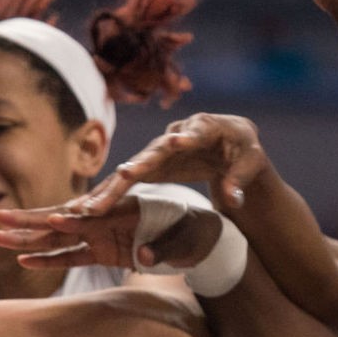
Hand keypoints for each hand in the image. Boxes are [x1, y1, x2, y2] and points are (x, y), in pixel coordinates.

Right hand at [0, 199, 221, 271]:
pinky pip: (71, 256)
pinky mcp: (104, 251)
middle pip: (60, 221)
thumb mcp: (190, 236)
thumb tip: (141, 256)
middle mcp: (106, 219)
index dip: (72, 218)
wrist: (203, 236)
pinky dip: (49, 260)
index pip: (93, 214)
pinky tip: (23, 261)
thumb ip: (165, 244)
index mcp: (125, 208)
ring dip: (27, 241)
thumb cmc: (198, 230)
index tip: (53, 220)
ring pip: (57, 239)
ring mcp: (101, 235)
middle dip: (29, 223)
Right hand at [77, 114, 269, 214]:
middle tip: (122, 178)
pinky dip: (108, 195)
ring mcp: (159, 150)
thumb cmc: (243, 151)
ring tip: (90, 207)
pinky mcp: (150, 165)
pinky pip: (126, 181)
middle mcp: (176, 134)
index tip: (174, 141)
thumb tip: (233, 199)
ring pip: (132, 169)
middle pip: (154, 152)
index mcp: (205, 127)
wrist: (229, 144)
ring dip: (111, 188)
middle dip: (137, 167)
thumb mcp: (251, 163)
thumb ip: (240, 179)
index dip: (185, 137)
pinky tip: (86, 209)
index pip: (195, 132)